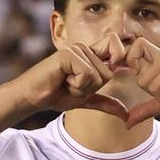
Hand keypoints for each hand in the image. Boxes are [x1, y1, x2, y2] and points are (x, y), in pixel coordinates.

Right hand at [9, 32, 131, 119]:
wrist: (33, 98)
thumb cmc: (56, 95)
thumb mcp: (85, 100)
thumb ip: (105, 102)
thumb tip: (126, 114)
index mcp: (90, 56)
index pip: (115, 45)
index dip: (120, 57)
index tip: (114, 69)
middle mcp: (84, 49)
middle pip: (109, 73)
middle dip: (92, 88)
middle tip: (72, 85)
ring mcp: (76, 50)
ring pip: (98, 76)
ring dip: (82, 88)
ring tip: (66, 82)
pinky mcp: (68, 54)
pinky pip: (87, 75)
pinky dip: (76, 85)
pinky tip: (62, 80)